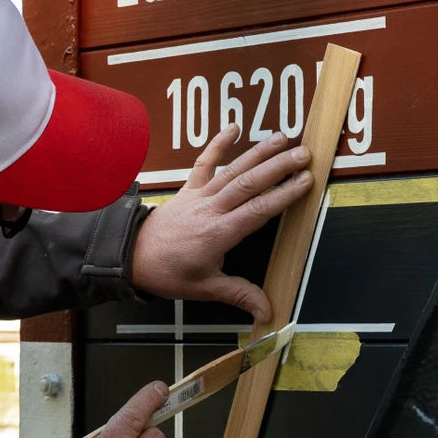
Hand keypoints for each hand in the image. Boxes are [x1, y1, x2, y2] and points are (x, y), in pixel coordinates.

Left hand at [128, 129, 311, 323]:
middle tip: (304, 154)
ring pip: (233, 170)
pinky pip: (203, 162)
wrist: (132, 257)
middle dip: (278, 167)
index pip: (258, 211)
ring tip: (282, 137)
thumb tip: (268, 311)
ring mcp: (199, 196)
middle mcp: (211, 210)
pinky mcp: (188, 189)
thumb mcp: (205, 289)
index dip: (283, 194)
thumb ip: (239, 295)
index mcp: (218, 234)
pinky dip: (218, 143)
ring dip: (258, 152)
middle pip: (249, 184)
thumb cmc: (168, 273)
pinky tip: (234, 126)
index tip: (305, 181)